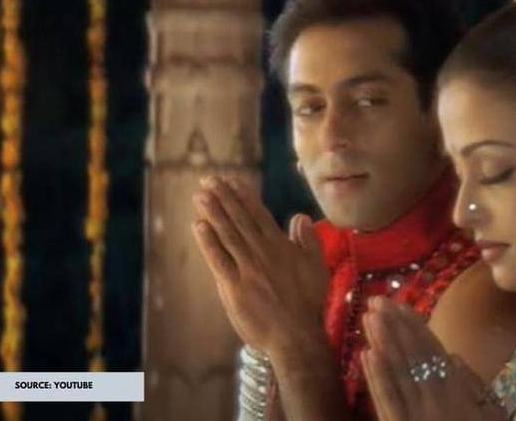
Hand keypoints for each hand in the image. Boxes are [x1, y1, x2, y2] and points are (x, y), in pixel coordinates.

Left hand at [191, 176, 329, 357]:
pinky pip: (218, 259)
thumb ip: (308, 239)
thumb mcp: (317, 266)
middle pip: (239, 219)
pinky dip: (208, 242)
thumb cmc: (309, 303)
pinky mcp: (233, 287)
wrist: (297, 336)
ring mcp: (246, 269)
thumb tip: (299, 217)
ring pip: (227, 234)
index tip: (230, 180)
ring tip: (200, 195)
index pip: (258, 214)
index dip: (242, 195)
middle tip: (209, 179)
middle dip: (223, 197)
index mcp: (281, 246)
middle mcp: (262, 252)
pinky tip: (198, 226)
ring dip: (213, 212)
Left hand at [361, 297, 506, 420]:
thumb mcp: (493, 416)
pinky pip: (387, 402)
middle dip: (394, 326)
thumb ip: (475, 388)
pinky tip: (366, 355)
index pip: (432, 351)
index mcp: (458, 392)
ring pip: (397, 372)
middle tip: (376, 300)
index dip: (414, 326)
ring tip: (368, 317)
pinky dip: (376, 377)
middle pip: (412, 356)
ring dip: (382, 342)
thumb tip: (452, 356)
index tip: (399, 305)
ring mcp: (417, 415)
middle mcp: (437, 399)